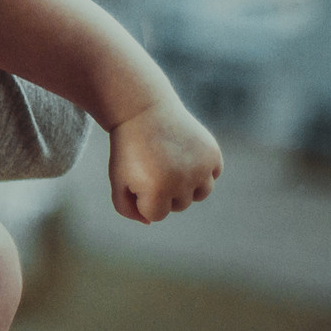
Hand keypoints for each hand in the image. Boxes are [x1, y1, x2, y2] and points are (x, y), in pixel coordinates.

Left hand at [107, 101, 223, 222]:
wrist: (143, 110)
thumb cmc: (128, 148)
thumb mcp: (118, 178)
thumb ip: (126, 208)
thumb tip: (150, 221)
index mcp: (157, 191)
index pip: (155, 215)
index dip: (141, 197)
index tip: (135, 175)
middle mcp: (183, 182)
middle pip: (178, 206)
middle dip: (164, 190)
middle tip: (152, 164)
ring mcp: (201, 168)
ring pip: (200, 194)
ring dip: (186, 185)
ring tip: (170, 162)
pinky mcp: (213, 154)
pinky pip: (213, 175)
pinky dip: (202, 170)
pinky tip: (185, 154)